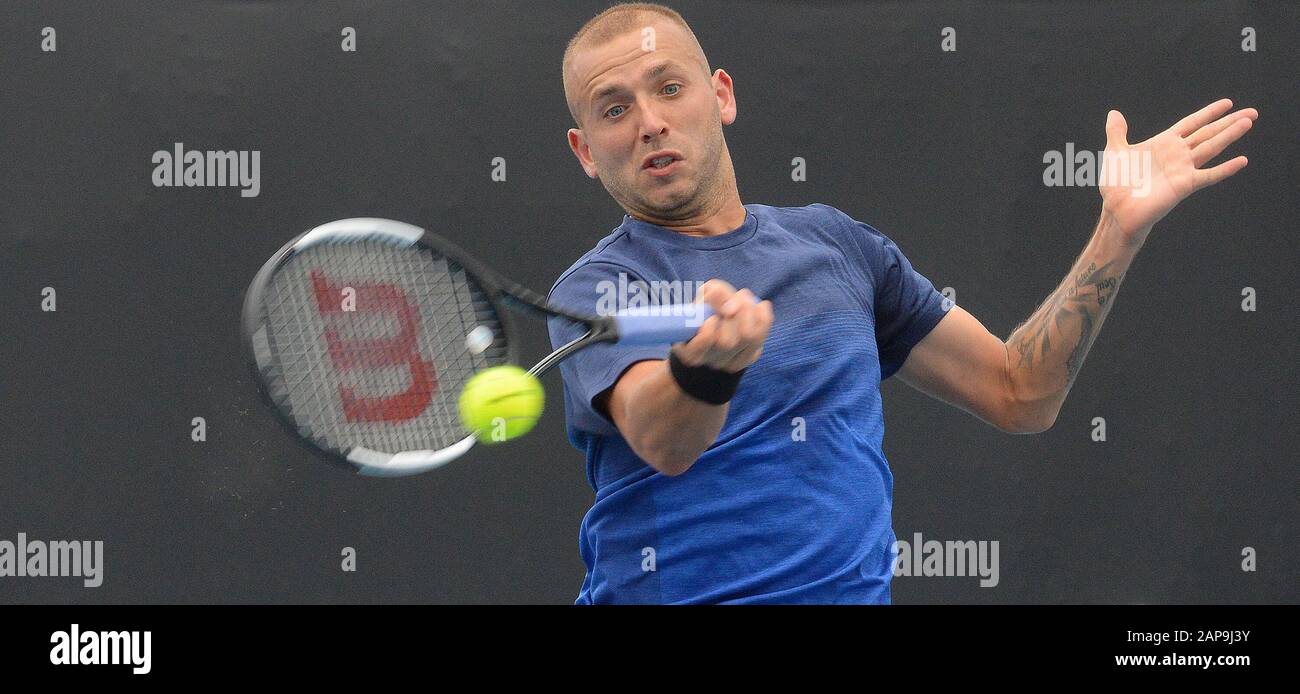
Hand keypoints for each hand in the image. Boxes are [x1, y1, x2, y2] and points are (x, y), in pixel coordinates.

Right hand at [673, 279, 772, 372]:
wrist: (719, 320)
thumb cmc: (707, 307)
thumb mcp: (704, 295)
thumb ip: (714, 295)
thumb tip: (731, 306)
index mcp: (690, 351)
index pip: (704, 343)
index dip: (710, 328)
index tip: (712, 316)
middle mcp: (709, 361)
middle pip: (727, 342)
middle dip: (736, 312)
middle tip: (738, 295)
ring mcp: (729, 363)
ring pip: (747, 339)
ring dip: (750, 312)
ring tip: (745, 297)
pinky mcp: (747, 359)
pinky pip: (760, 338)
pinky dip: (764, 319)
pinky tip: (761, 307)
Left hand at [1099, 98, 1257, 245]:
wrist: (1117, 210)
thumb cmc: (1116, 184)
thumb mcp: (1115, 152)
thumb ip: (1117, 132)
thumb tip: (1114, 113)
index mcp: (1163, 144)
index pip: (1191, 124)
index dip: (1208, 113)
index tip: (1227, 103)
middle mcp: (1177, 154)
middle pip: (1208, 133)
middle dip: (1229, 122)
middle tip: (1252, 112)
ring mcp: (1183, 169)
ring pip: (1212, 148)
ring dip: (1230, 135)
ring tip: (1248, 122)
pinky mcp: (1184, 185)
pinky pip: (1209, 175)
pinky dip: (1225, 169)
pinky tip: (1242, 161)